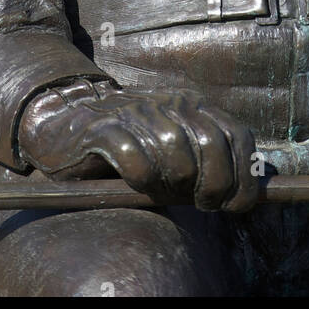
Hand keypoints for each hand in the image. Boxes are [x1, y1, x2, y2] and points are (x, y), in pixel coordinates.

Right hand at [17, 78, 258, 211]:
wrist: (65, 124)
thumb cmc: (128, 145)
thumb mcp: (173, 148)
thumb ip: (204, 162)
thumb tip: (240, 196)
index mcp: (193, 105)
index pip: (236, 134)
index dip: (244, 175)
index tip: (238, 206)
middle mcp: (170, 102)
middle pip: (211, 143)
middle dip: (214, 184)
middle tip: (203, 205)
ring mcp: (137, 112)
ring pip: (175, 150)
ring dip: (175, 182)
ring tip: (165, 191)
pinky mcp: (103, 128)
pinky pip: (133, 157)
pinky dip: (141, 177)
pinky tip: (137, 182)